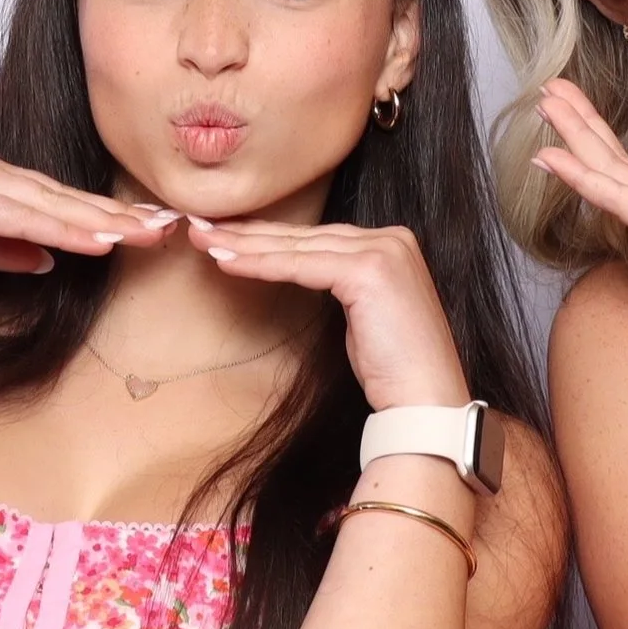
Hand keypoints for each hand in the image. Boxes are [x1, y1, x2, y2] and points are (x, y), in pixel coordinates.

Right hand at [0, 147, 172, 276]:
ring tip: (156, 234)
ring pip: (58, 205)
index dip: (104, 215)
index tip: (148, 228)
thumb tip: (44, 262)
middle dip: (124, 213)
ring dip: (109, 220)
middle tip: (175, 225)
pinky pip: (28, 217)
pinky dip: (68, 228)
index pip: (58, 202)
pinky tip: (104, 240)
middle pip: (70, 198)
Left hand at [183, 217, 470, 410]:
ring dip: (246, 245)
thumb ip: (339, 281)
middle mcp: (392, 238)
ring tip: (205, 242)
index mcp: (392, 244)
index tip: (229, 236)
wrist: (425, 401)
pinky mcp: (369, 270)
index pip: (318, 237)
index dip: (270, 236)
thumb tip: (298, 267)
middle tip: (202, 227)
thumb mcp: (362, 314)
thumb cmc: (392, 369)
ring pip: (298, 247)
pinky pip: (300, 265)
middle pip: (305, 236)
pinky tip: (228, 263)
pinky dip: (261, 264)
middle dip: (250, 232)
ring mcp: (384, 250)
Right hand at [528, 78, 627, 325]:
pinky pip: (614, 197)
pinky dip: (580, 176)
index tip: (583, 109)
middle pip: (609, 167)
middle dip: (578, 126)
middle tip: (548, 90)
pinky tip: (550, 156)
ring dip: (572, 135)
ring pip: (604, 172)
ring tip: (545, 99)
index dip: (603, 141)